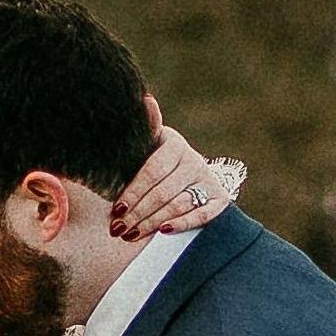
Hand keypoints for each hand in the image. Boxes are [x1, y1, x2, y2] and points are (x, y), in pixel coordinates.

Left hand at [111, 94, 243, 240]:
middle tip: (118, 229)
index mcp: (174, 144)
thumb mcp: (147, 147)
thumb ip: (144, 131)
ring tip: (131, 234)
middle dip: (138, 213)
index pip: (152, 171)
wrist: (188, 175)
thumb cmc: (156, 162)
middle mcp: (193, 160)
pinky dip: (183, 223)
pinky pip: (202, 215)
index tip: (116, 209)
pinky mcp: (219, 200)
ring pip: (178, 205)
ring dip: (153, 222)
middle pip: (163, 192)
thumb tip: (145, 101)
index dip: (134, 191)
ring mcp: (208, 180)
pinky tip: (164, 230)